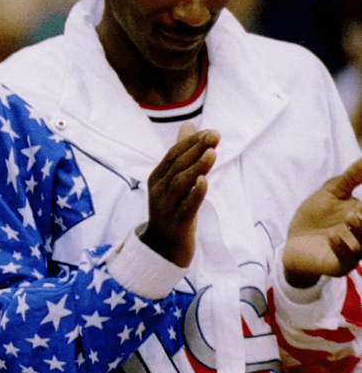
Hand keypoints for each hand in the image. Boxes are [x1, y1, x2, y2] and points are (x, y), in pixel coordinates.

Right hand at [140, 122, 218, 267]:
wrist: (163, 247)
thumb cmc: (172, 208)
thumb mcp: (174, 181)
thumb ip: (181, 154)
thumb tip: (190, 124)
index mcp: (157, 178)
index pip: (172, 154)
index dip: (191, 142)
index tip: (211, 132)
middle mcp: (158, 190)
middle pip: (176, 165)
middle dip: (196, 149)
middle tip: (215, 136)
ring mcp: (166, 207)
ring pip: (180, 183)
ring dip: (197, 167)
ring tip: (213, 153)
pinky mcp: (177, 223)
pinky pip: (186, 206)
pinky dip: (195, 193)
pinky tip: (205, 181)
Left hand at [283, 157, 361, 287]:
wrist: (292, 243)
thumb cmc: (314, 218)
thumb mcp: (331, 193)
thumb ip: (350, 178)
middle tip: (360, 209)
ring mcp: (353, 253)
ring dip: (360, 232)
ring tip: (351, 216)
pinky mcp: (337, 265)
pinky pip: (344, 260)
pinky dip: (340, 248)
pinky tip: (332, 236)